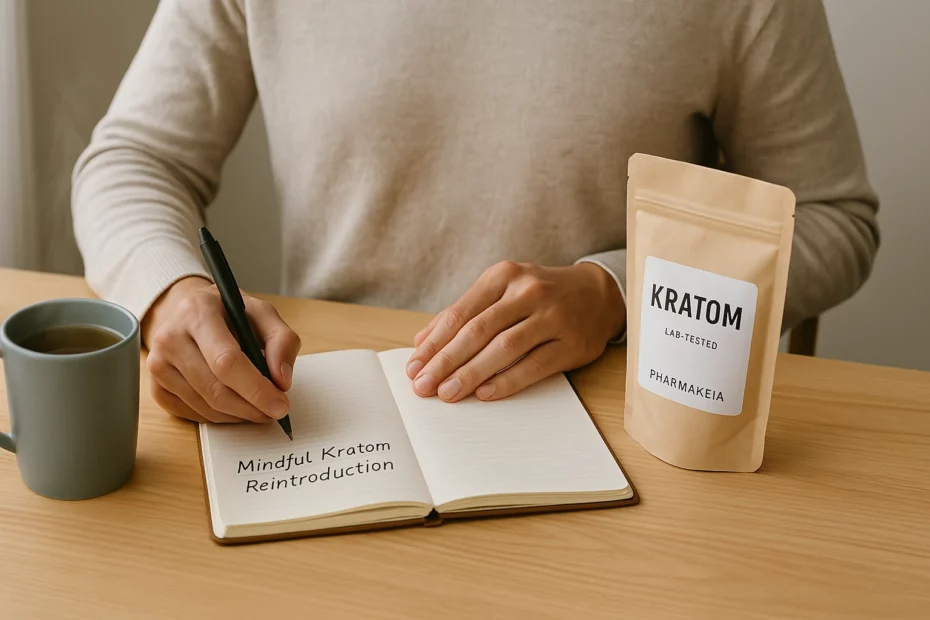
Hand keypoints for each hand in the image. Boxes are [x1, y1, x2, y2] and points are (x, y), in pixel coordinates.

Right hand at [143, 276, 301, 423]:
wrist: (188, 312)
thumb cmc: (227, 313)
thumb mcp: (261, 313)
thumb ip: (281, 340)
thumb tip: (282, 381)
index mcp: (197, 312)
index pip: (226, 361)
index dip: (256, 389)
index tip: (280, 404)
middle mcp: (170, 337)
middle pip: (215, 389)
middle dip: (252, 407)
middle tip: (275, 411)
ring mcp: (157, 364)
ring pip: (205, 406)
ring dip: (238, 414)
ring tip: (258, 407)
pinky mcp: (155, 387)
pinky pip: (192, 414)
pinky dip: (219, 416)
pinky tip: (234, 405)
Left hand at [405, 261, 624, 402]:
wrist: (598, 292)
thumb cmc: (539, 294)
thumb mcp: (501, 290)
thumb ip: (463, 312)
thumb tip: (422, 342)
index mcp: (503, 275)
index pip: (460, 313)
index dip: (434, 343)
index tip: (414, 367)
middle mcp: (527, 291)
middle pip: (478, 330)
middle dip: (446, 361)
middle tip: (424, 386)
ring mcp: (553, 316)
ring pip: (504, 348)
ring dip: (472, 373)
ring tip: (448, 393)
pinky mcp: (573, 342)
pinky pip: (535, 365)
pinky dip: (508, 381)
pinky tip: (485, 394)